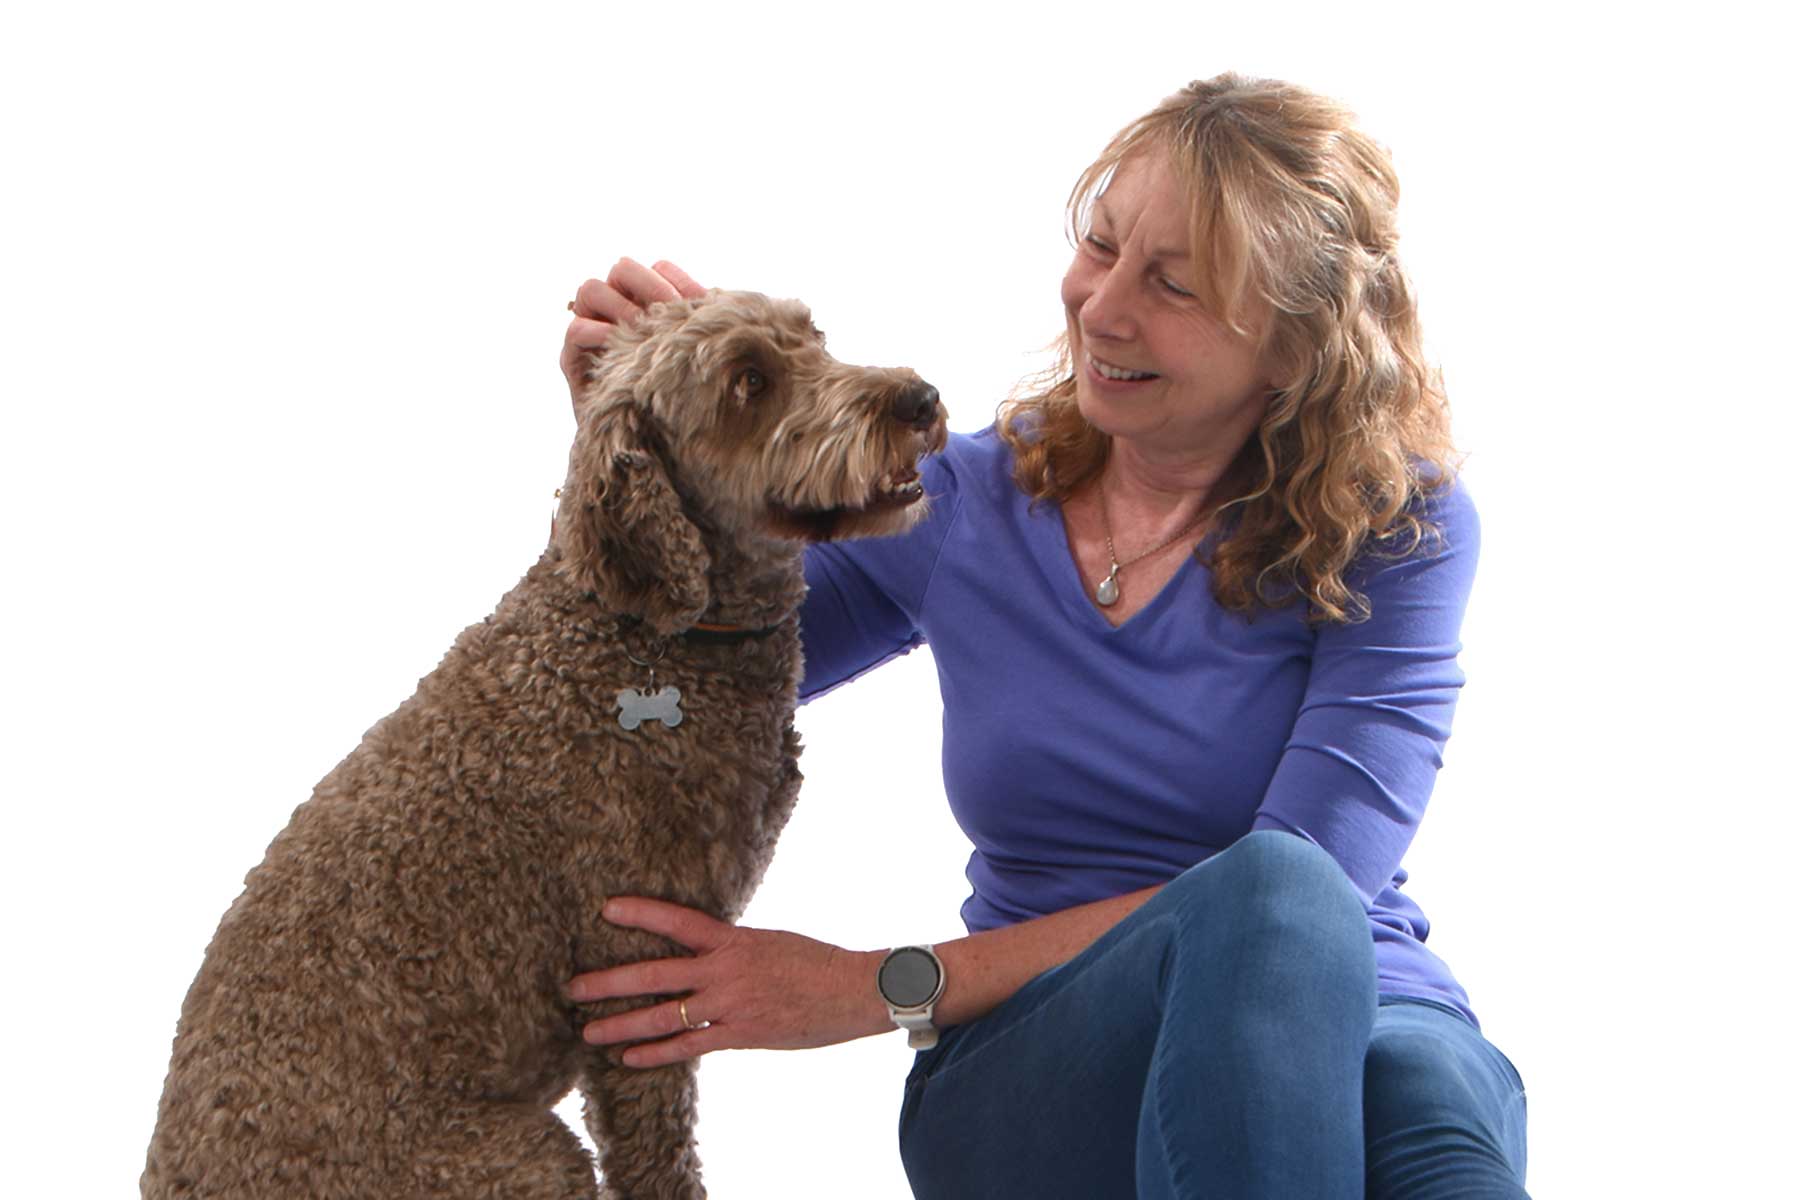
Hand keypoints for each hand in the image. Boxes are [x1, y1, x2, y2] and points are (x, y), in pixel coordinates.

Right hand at [562, 258, 706, 410]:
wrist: (646, 446)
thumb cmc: (673, 399)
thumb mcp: (692, 359)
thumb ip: (698, 329)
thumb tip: (717, 302)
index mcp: (646, 303)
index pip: (658, 269)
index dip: (676, 280)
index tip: (698, 302)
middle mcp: (615, 309)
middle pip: (623, 269)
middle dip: (648, 286)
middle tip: (668, 311)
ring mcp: (590, 329)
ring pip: (592, 289)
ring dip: (621, 307)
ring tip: (643, 332)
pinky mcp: (572, 357)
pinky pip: (576, 329)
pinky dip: (598, 334)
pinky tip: (624, 354)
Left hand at [568, 897, 887, 1068]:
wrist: (852, 990)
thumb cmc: (816, 963)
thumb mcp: (770, 942)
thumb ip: (735, 949)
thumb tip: (709, 951)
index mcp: (733, 939)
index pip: (678, 921)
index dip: (641, 913)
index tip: (606, 909)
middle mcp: (724, 970)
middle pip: (655, 973)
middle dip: (609, 980)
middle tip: (572, 987)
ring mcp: (730, 1004)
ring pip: (663, 1014)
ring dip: (621, 1023)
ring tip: (588, 1031)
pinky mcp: (740, 1034)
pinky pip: (689, 1046)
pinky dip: (656, 1054)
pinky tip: (629, 1058)